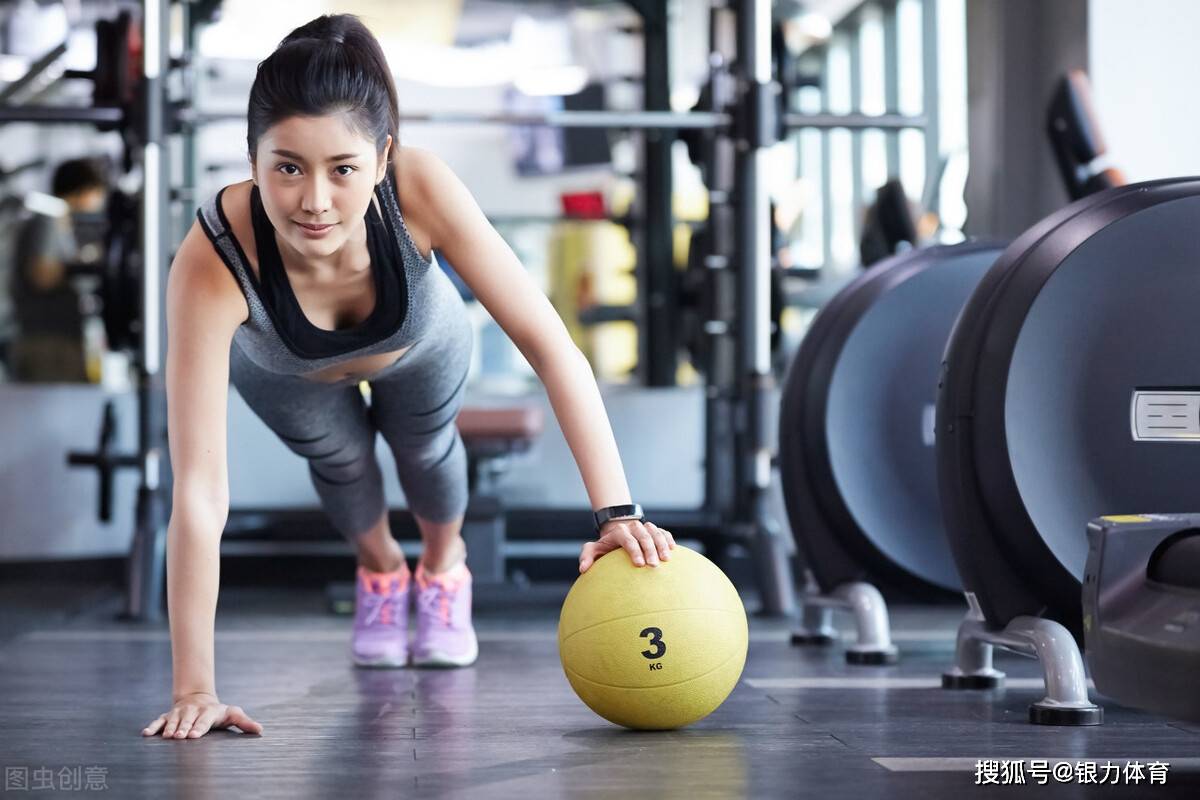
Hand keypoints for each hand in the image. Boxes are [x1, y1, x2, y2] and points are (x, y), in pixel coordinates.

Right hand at [142, 692, 262, 738]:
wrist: (198, 698)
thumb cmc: (218, 712)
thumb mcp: (233, 714)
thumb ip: (244, 722)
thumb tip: (260, 730)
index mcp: (208, 712)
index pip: (204, 720)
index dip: (199, 727)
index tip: (194, 735)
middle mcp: (192, 711)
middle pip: (187, 721)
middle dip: (183, 728)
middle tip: (180, 737)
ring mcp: (179, 713)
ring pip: (173, 721)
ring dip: (169, 728)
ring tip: (166, 737)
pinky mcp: (168, 716)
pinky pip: (159, 720)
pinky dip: (153, 726)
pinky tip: (146, 733)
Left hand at [579, 519, 675, 572]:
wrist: (618, 535)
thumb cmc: (606, 548)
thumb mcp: (593, 550)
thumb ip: (587, 557)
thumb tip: (583, 569)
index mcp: (619, 531)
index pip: (627, 539)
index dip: (634, 550)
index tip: (639, 565)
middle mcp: (633, 527)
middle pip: (644, 536)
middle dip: (650, 549)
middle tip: (654, 565)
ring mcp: (645, 527)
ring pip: (656, 532)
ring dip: (662, 545)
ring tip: (666, 560)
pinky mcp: (655, 530)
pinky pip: (664, 533)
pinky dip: (669, 540)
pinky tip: (673, 550)